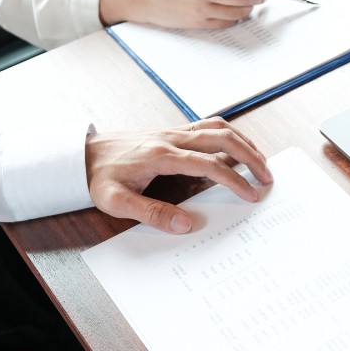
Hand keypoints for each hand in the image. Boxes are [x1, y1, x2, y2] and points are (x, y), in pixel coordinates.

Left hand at [84, 118, 272, 233]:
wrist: (81, 155)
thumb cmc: (98, 178)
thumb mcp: (117, 202)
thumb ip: (152, 213)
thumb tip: (186, 224)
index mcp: (161, 156)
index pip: (209, 164)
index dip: (234, 180)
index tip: (251, 194)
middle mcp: (171, 138)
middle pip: (222, 138)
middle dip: (250, 156)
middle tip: (267, 177)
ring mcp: (173, 132)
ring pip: (218, 127)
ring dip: (244, 141)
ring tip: (260, 161)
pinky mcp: (172, 132)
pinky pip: (208, 126)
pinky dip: (229, 135)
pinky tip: (236, 148)